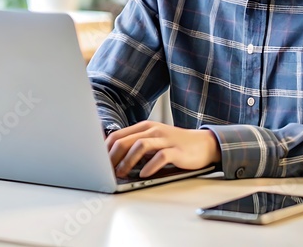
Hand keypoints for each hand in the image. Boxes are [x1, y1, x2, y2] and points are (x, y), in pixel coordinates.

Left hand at [106, 121, 220, 178]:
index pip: (118, 135)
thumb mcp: (153, 140)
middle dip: (113, 157)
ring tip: (123, 173)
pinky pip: (160, 157)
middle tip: (108, 171)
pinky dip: (150, 166)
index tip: (99, 163)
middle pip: (125, 140)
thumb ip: (136, 144)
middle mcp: (153, 130)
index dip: (106, 150)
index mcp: (144, 127)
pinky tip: (144, 174)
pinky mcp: (176, 150)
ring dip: (128, 161)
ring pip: (140, 146)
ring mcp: (165, 139)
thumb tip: (113, 158)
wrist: (203, 144)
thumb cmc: (175, 145)